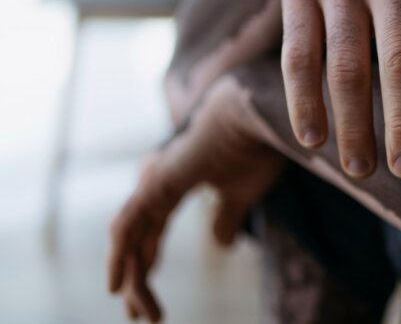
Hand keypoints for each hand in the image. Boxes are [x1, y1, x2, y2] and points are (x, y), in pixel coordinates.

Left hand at [108, 79, 287, 321]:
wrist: (261, 117)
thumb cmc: (256, 147)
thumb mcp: (243, 196)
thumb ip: (227, 218)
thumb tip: (220, 247)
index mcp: (175, 185)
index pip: (151, 233)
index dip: (147, 266)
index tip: (150, 305)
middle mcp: (158, 183)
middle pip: (137, 241)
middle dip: (137, 281)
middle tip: (144, 316)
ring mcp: (155, 181)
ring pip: (130, 239)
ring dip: (133, 279)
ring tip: (143, 313)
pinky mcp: (158, 181)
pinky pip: (128, 225)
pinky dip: (120, 255)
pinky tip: (119, 284)